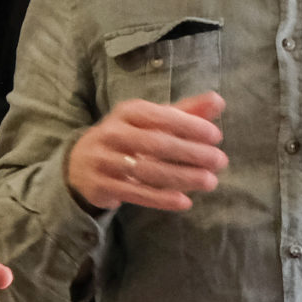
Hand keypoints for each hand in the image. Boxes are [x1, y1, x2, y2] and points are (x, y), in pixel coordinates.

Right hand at [64, 94, 226, 211]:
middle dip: (191, 152)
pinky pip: (135, 193)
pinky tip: (184, 201)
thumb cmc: (128, 137)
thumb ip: (184, 112)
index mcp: (128, 112)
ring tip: (210, 182)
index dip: (189, 125)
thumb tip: (218, 100)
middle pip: (156, 143)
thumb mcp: (151, 121)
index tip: (216, 136)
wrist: (80, 163)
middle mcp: (113, 132)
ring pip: (148, 170)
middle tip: (220, 161)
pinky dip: (161, 198)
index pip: (161, 115)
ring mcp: (104, 160)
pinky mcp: (101, 185)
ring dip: (182, 177)